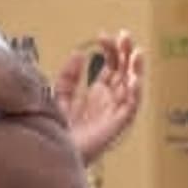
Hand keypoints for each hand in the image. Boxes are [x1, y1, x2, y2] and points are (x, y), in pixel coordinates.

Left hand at [54, 30, 144, 166]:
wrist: (51, 153)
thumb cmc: (57, 130)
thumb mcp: (59, 95)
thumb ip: (69, 76)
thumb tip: (80, 53)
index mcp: (96, 95)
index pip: (110, 67)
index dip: (110, 51)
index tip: (103, 35)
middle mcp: (108, 102)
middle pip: (123, 74)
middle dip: (126, 54)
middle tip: (126, 36)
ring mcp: (113, 114)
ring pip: (132, 88)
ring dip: (136, 69)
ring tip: (137, 52)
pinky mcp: (115, 126)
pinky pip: (131, 107)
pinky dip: (134, 92)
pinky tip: (133, 77)